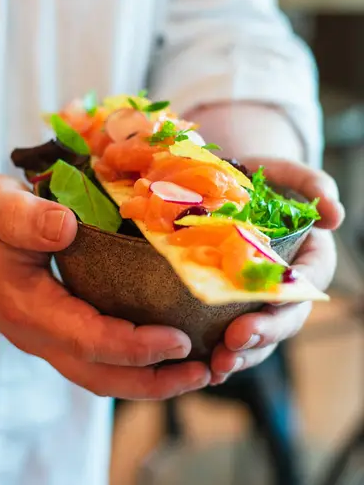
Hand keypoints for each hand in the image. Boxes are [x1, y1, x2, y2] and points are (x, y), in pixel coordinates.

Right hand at [0, 174, 209, 398]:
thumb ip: (27, 219)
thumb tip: (66, 228)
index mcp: (28, 309)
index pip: (89, 340)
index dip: (136, 346)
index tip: (179, 340)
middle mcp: (40, 333)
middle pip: (100, 376)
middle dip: (154, 381)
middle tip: (202, 372)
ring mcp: (49, 335)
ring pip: (101, 374)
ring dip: (149, 379)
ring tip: (194, 370)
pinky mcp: (59, 327)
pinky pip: (99, 357)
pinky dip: (135, 362)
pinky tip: (163, 348)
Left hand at [210, 158, 344, 384]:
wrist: (229, 185)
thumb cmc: (264, 180)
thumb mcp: (286, 173)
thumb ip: (312, 183)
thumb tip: (336, 215)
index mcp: (308, 259)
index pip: (304, 288)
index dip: (283, 308)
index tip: (256, 316)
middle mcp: (287, 286)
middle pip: (283, 320)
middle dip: (260, 337)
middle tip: (230, 347)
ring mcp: (261, 299)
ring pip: (260, 336)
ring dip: (241, 356)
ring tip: (216, 367)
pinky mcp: (233, 304)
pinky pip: (233, 334)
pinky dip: (221, 352)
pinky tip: (203, 366)